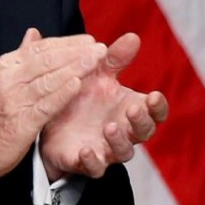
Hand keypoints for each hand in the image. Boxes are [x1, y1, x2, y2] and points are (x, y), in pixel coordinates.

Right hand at [0, 29, 108, 189]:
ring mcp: (14, 99)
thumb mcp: (2, 79)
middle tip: (99, 47)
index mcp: (7, 65)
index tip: (89, 40)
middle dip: (76, 51)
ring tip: (96, 60)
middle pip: (47, 59)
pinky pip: (45, 105)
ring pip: (49, 79)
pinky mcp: (21, 122)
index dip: (67, 43)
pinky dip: (62, 93)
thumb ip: (21, 56)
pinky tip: (78, 85)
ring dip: (75, 67)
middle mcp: (9, 78)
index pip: (40, 48)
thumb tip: (34, 33)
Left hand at [40, 33, 168, 179]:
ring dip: (119, 139)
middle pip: (144, 132)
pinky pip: (95, 167)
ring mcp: (106, 148)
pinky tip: (87, 150)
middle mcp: (123, 130)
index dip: (158, 107)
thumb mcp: (95, 73)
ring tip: (110, 126)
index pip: (154, 111)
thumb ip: (113, 58)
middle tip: (132, 108)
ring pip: (123, 151)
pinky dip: (93, 160)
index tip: (155, 95)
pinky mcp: (85, 162)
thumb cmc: (79, 94)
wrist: (46, 119)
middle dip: (141, 121)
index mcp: (128, 107)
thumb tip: (133, 36)